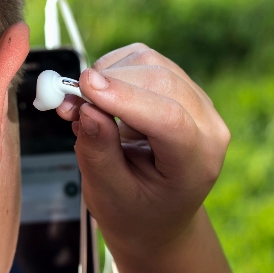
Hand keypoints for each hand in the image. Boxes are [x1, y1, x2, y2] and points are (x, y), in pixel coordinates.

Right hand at [57, 43, 236, 272]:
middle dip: (107, 83)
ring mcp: (196, 100)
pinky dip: (111, 69)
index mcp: (198, 162)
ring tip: (80, 106)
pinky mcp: (178, 84)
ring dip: (106, 74)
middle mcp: (207, 124)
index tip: (84, 88)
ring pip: (149, 61)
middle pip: (160, 80)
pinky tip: (98, 98)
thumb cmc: (135, 211)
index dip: (125, 98)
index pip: (170, 119)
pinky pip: (142, 59)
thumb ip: (98, 152)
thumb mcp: (110, 195)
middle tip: (66, 102)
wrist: (157, 214)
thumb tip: (86, 107)